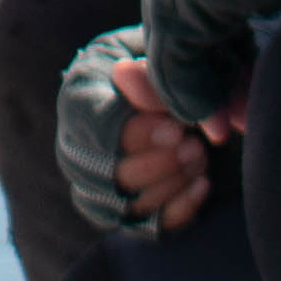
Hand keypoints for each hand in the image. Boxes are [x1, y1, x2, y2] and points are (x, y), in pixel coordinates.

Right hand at [52, 20, 224, 235]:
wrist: (174, 86)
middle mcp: (77, 147)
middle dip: (156, 164)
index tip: (177, 128)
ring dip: (170, 184)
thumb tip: (124, 75)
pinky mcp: (125, 212)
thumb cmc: (163, 64)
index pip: (93, 130)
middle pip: (107, 174)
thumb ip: (147, 71)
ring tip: (201, 158)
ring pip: (126, 204)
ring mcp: (98, 185)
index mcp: (79, 97)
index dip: (136, 135)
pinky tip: (203, 185)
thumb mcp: (156, 54)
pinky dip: (178, 210)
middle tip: (195, 147)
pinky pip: (147, 226)